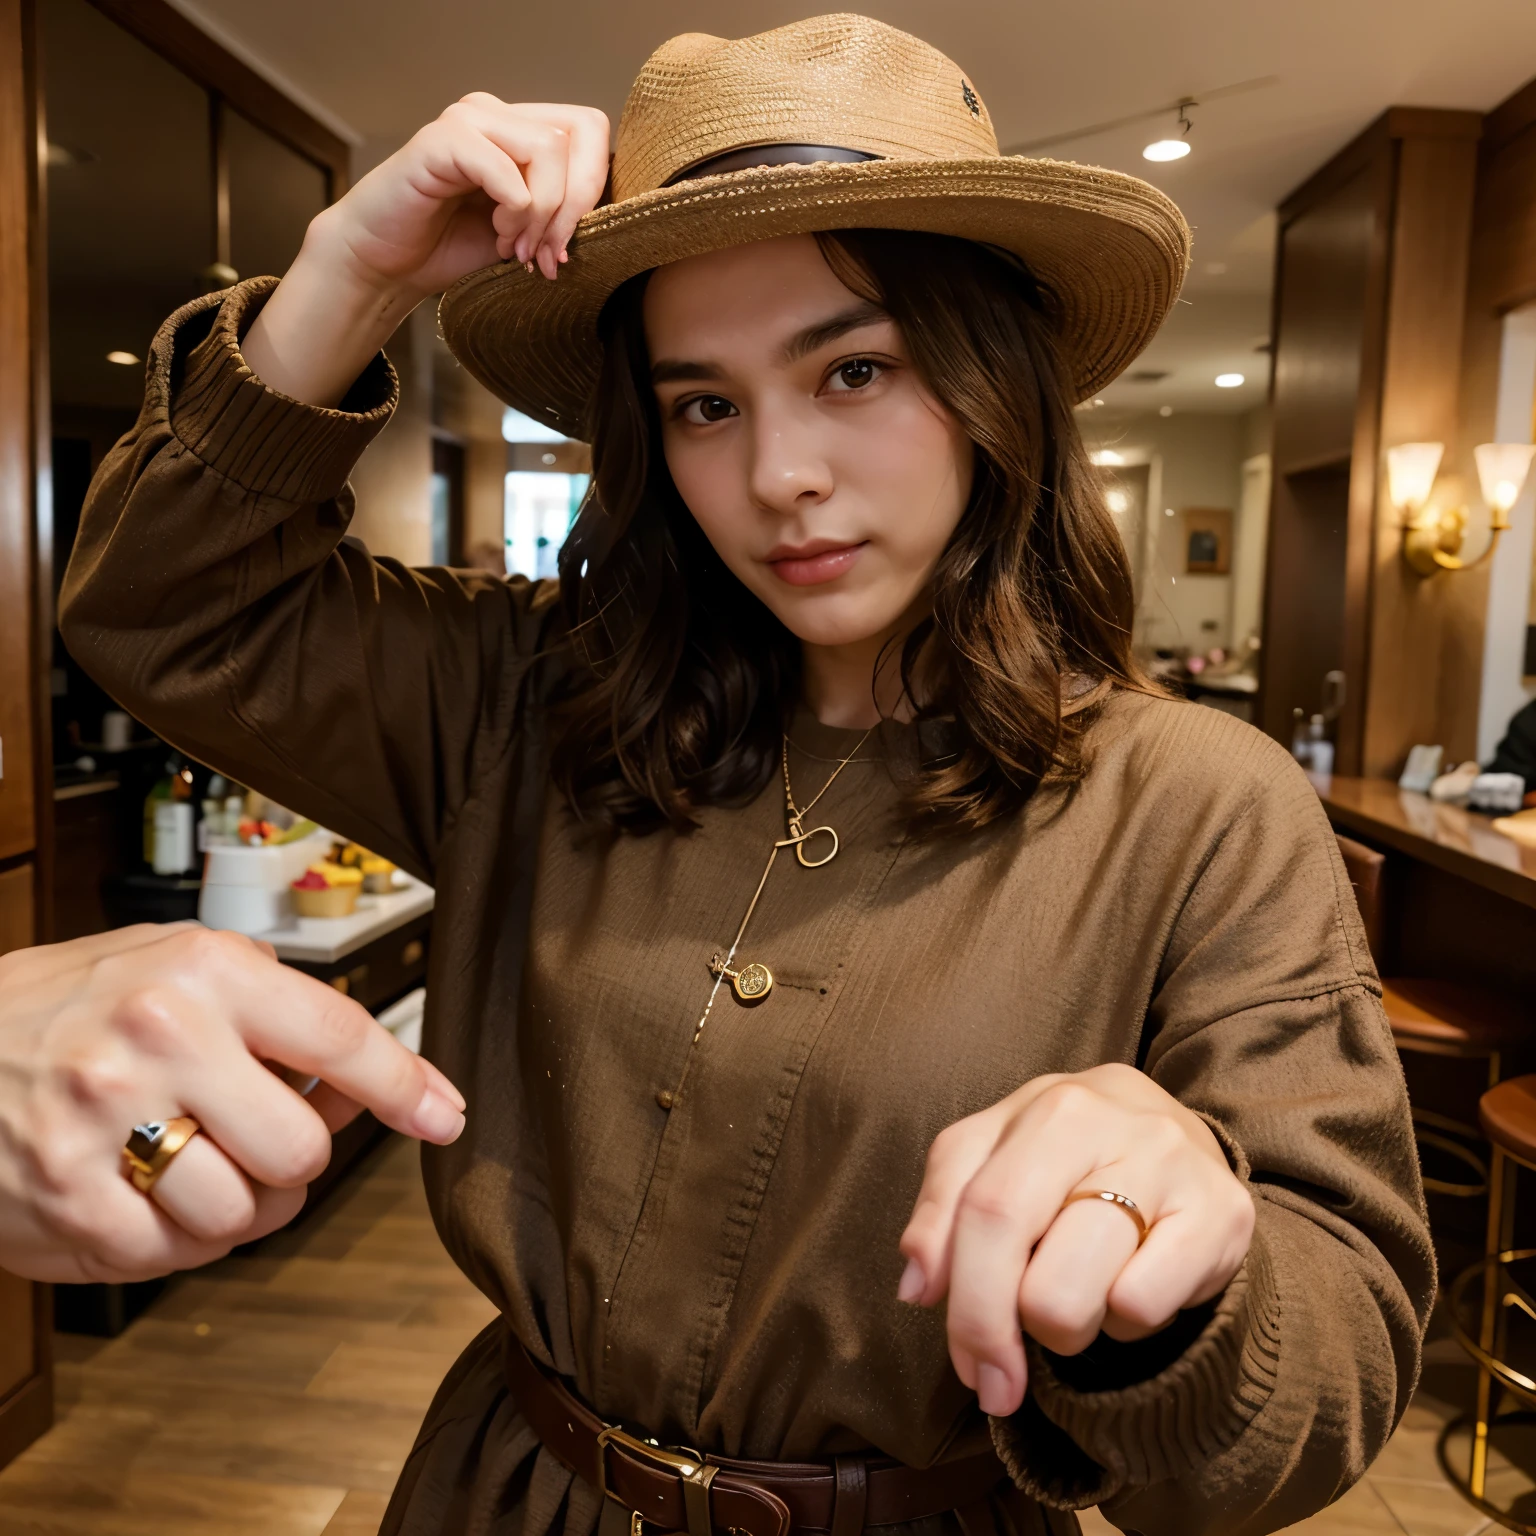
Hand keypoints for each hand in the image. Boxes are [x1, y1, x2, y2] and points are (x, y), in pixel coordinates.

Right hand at [0, 924, 464, 1283]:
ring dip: (235, 1204)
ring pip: (246, 1215)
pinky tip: (141, 1192)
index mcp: (198, 973)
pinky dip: (172, 1238)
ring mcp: (108, 1128)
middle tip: (253, 1135)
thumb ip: (264, 1007)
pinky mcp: (68, 1203)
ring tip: (190, 1163)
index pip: (338, 1036)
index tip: (443, 1114)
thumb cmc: (57, 1006)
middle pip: (302, 1151)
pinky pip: (173, 1257)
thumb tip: (356, 1080)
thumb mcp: (163, 962)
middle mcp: (159, 1042)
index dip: (405, 1084)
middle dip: (293, 1157)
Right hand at [243, 96, 609, 406]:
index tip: (567, 246)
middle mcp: (497, 114)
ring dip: (543, 213)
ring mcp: (469, 121)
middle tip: (548, 254)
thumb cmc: (453, 247)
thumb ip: (565, 213)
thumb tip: (614, 218)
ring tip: (517, 247)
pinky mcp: (441, 141)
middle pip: (579, 137)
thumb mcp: (527, 232)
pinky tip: (497, 237)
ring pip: (548, 149)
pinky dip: (514, 212)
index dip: (594, 190)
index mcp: (522, 129)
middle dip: (575, 207)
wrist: (387, 263)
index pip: (591, 132)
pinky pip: (506, 169)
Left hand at [898, 1063, 1253, 1415]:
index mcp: (1047, 1108)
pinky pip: (1148, 1308)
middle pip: (1036, 1276)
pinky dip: (1126, 1321)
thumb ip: (942, 1209)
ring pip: (1094, 1302)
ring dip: (1068, 1329)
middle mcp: (1112, 1125)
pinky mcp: (1225, 1212)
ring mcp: (1173, 1166)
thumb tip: (917, 1285)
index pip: (984, 1215)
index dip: (967, 1307)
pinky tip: (1126, 1285)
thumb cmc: (1063, 1155)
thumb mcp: (991, 1157)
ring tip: (1073, 1295)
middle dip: (1008, 1337)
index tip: (968, 1368)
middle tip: (1009, 1361)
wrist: (1174, 1131)